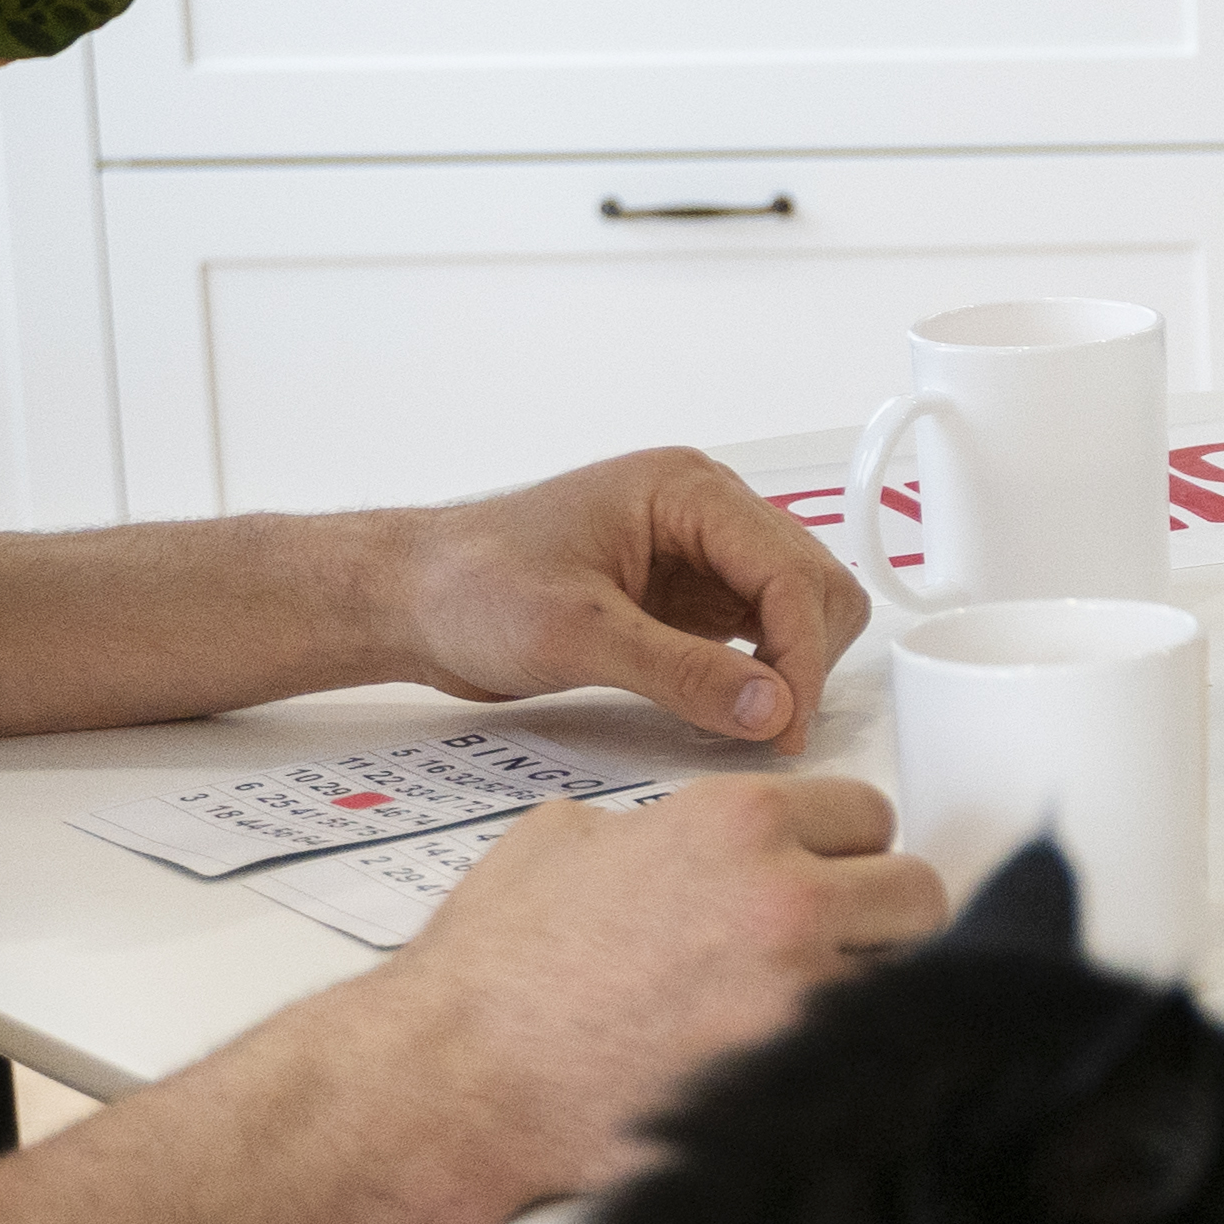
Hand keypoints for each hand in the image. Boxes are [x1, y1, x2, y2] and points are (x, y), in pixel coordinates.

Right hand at [357, 775, 946, 1223]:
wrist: (454, 1077)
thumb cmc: (494, 969)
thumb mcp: (564, 839)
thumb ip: (654, 825)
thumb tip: (676, 836)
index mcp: (737, 824)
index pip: (868, 813)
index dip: (844, 847)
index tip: (830, 872)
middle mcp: (784, 899)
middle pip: (914, 892)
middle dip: (880, 914)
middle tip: (840, 941)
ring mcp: (796, 996)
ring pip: (907, 978)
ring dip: (870, 988)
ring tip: (809, 1004)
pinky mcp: (789, 1078)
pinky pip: (866, 1055)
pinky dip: (844, 1055)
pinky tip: (800, 1059)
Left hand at [388, 449, 870, 745]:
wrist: (411, 598)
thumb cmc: (470, 587)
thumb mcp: (576, 635)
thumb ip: (681, 672)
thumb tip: (770, 707)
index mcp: (687, 492)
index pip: (790, 571)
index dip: (801, 654)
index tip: (786, 724)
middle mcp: (705, 513)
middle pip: (813, 585)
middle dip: (805, 659)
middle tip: (773, 731)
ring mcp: (700, 555)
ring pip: (797, 610)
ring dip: (789, 668)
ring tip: (752, 725)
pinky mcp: (686, 598)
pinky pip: (756, 635)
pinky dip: (760, 676)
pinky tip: (731, 711)